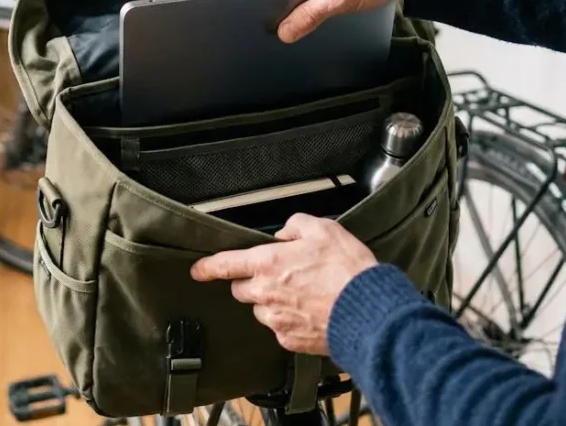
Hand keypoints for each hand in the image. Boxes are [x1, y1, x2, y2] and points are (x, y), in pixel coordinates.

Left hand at [190, 214, 377, 354]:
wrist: (368, 312)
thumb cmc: (347, 270)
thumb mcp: (323, 230)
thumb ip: (296, 226)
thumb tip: (285, 234)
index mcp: (268, 264)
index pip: (224, 265)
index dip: (207, 266)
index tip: (198, 270)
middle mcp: (265, 294)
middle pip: (241, 289)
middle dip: (252, 282)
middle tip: (279, 276)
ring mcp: (276, 321)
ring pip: (261, 310)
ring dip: (272, 303)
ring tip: (302, 296)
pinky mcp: (289, 340)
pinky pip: (280, 329)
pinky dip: (290, 321)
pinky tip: (311, 312)